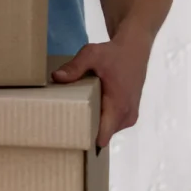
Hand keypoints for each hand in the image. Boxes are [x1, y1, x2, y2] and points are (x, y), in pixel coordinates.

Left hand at [51, 34, 152, 148]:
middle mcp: (126, 115)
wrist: (134, 50)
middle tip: (62, 125)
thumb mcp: (91, 54)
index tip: (69, 139)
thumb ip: (75, 67)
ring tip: (71, 117)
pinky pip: (111, 124)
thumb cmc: (113, 53)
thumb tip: (56, 77)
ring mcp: (129, 116)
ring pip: (106, 130)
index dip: (86, 139)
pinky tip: (85, 110)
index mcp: (118, 105)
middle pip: (101, 134)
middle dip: (84, 131)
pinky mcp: (128, 114)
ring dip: (91, 125)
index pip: (103, 135)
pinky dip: (99, 119)